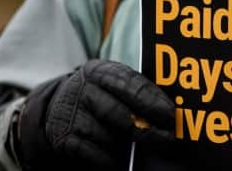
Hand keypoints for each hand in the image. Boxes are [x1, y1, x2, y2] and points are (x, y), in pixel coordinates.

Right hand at [16, 60, 174, 170]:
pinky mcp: (63, 139)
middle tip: (168, 140)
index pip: (130, 84)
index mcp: (100, 71)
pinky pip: (95, 155)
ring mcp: (71, 114)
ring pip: (108, 137)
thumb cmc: (101, 96)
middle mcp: (83, 89)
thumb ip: (136, 93)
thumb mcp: (113, 84)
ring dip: (129, 147)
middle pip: (119, 113)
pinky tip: (122, 161)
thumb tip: (168, 113)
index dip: (153, 101)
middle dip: (147, 130)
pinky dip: (111, 160)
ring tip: (145, 150)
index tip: (171, 116)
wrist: (60, 108)